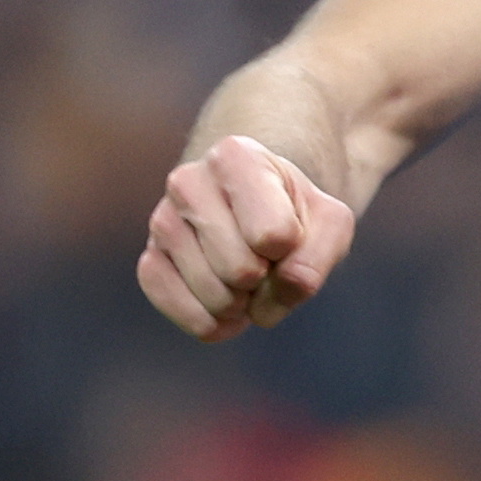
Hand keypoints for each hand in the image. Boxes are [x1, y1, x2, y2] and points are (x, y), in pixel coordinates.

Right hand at [139, 135, 354, 341]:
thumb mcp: (330, 224)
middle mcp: (187, 181)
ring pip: (212, 294)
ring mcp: (162, 220)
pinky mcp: (150, 257)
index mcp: (236, 157)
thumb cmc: (296, 214)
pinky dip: (209, 322)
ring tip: (249, 276)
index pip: (273, 235)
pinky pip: (175, 305)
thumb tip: (270, 301)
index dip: (293, 249)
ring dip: (242, 303)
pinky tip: (226, 313)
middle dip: (267, 281)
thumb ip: (317, 258)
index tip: (291, 231)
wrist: (258, 213)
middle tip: (268, 260)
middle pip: (240, 271)